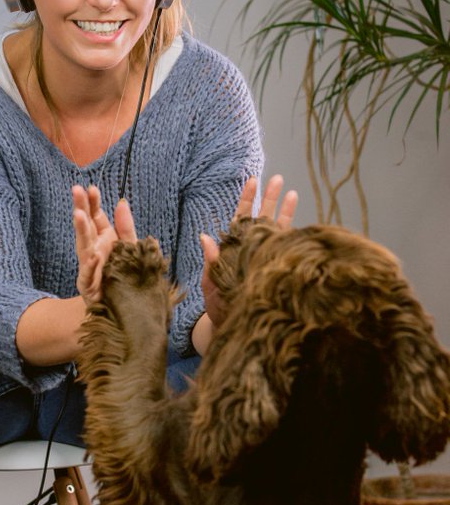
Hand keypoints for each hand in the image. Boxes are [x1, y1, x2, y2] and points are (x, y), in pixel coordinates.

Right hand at [72, 184, 136, 305]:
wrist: (121, 309)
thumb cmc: (123, 277)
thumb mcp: (129, 248)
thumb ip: (125, 226)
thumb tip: (121, 202)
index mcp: (104, 240)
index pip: (96, 216)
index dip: (93, 202)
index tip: (91, 188)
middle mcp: (93, 250)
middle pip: (86, 226)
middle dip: (81, 208)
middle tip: (76, 190)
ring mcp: (89, 267)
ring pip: (83, 246)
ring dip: (81, 231)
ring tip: (78, 215)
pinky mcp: (89, 286)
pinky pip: (88, 274)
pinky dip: (90, 265)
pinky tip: (92, 255)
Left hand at [199, 174, 297, 329]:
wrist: (233, 327)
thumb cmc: (218, 307)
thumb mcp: (211, 283)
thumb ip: (210, 261)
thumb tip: (204, 237)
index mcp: (234, 248)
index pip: (241, 218)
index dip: (247, 200)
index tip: (252, 181)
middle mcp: (252, 248)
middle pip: (261, 217)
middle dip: (268, 197)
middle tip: (275, 177)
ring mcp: (266, 256)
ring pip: (275, 228)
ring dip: (283, 209)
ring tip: (290, 190)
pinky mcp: (277, 267)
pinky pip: (286, 247)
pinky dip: (293, 232)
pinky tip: (300, 224)